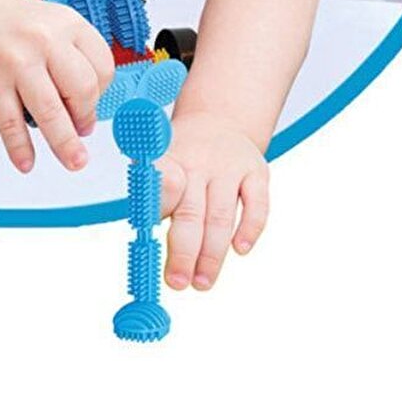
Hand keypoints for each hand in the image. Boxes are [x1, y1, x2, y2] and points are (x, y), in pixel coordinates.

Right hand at [0, 0, 114, 174]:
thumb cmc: (8, 20)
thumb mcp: (50, 23)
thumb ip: (71, 55)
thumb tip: (84, 106)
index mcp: (67, 23)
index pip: (103, 66)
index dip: (101, 93)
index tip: (92, 105)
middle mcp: (44, 40)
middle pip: (82, 91)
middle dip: (85, 118)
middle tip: (81, 130)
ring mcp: (17, 63)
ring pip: (50, 113)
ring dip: (65, 145)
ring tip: (74, 161)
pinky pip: (11, 124)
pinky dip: (20, 149)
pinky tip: (26, 162)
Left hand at [158, 112, 268, 290]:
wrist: (220, 119)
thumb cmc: (183, 157)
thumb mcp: (159, 164)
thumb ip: (152, 198)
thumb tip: (143, 242)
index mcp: (167, 161)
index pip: (159, 187)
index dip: (157, 212)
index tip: (150, 241)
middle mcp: (198, 163)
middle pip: (190, 212)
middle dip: (183, 253)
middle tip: (178, 283)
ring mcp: (229, 167)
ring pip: (220, 215)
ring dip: (212, 253)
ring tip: (202, 283)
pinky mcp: (257, 172)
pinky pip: (257, 203)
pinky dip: (250, 228)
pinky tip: (240, 249)